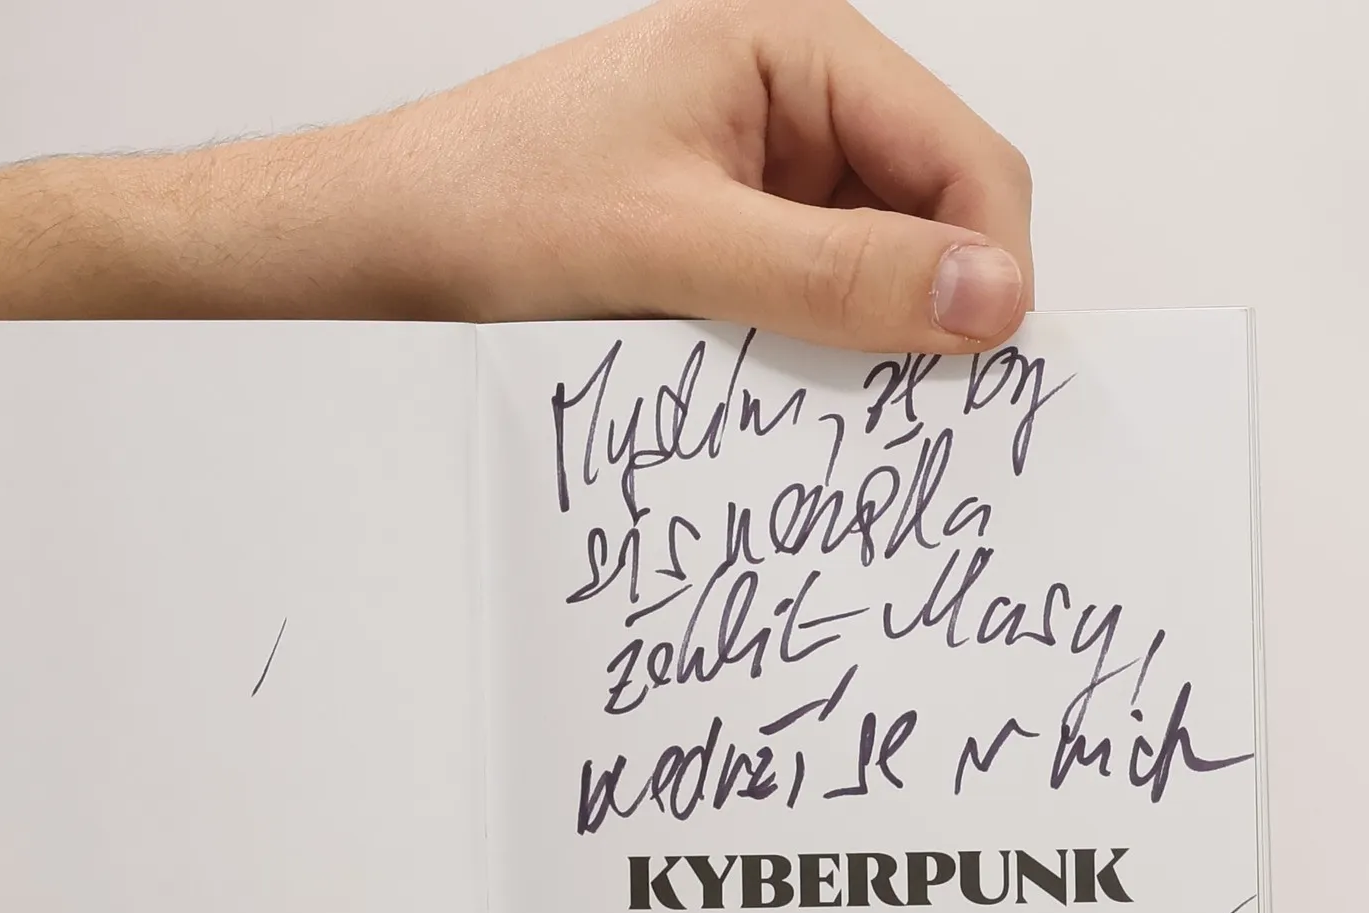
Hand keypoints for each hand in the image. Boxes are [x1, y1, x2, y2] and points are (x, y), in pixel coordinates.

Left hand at [240, 0, 1031, 350]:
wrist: (378, 240)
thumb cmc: (489, 205)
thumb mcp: (672, 244)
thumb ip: (831, 273)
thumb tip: (984, 297)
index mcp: (799, 48)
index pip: (961, 155)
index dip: (990, 262)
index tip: (984, 367)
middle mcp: (791, 102)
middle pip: (927, 212)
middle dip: (925, 305)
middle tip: (904, 408)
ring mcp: (756, 172)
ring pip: (867, 267)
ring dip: (859, 337)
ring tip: (816, 401)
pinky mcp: (719, 235)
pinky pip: (802, 296)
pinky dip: (802, 348)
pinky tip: (768, 393)